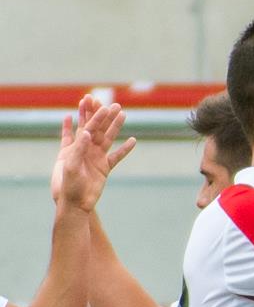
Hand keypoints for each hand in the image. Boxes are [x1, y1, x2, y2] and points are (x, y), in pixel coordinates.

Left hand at [53, 95, 135, 210]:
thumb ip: (78, 148)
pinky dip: (125, 149)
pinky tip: (132, 141)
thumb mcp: (70, 165)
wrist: (75, 203)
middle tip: (114, 104)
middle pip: (97, 129)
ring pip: (108, 138)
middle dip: (105, 116)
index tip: (99, 103)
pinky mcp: (105, 168)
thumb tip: (86, 132)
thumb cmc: (68, 185)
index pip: (85, 127)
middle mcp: (86, 150)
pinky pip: (117, 157)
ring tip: (123, 114)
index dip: (92, 115)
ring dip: (115, 127)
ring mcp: (96, 158)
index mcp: (75, 147)